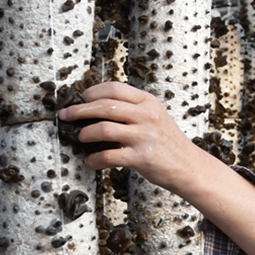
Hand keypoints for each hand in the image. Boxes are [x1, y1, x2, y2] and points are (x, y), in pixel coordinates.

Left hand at [57, 82, 195, 189]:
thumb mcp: (156, 116)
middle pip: (104, 106)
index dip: (92, 92)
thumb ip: (134, 108)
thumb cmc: (169, 143)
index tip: (80, 98)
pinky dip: (94, 160)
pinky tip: (90, 162)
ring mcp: (144, 136)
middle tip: (65, 115)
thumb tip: (99, 105)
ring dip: (85, 134)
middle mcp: (147, 116)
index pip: (114, 88)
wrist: (189, 166)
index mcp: (148, 102)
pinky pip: (109, 156)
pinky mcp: (142, 157)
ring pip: (103, 129)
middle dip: (79, 110)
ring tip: (80, 138)